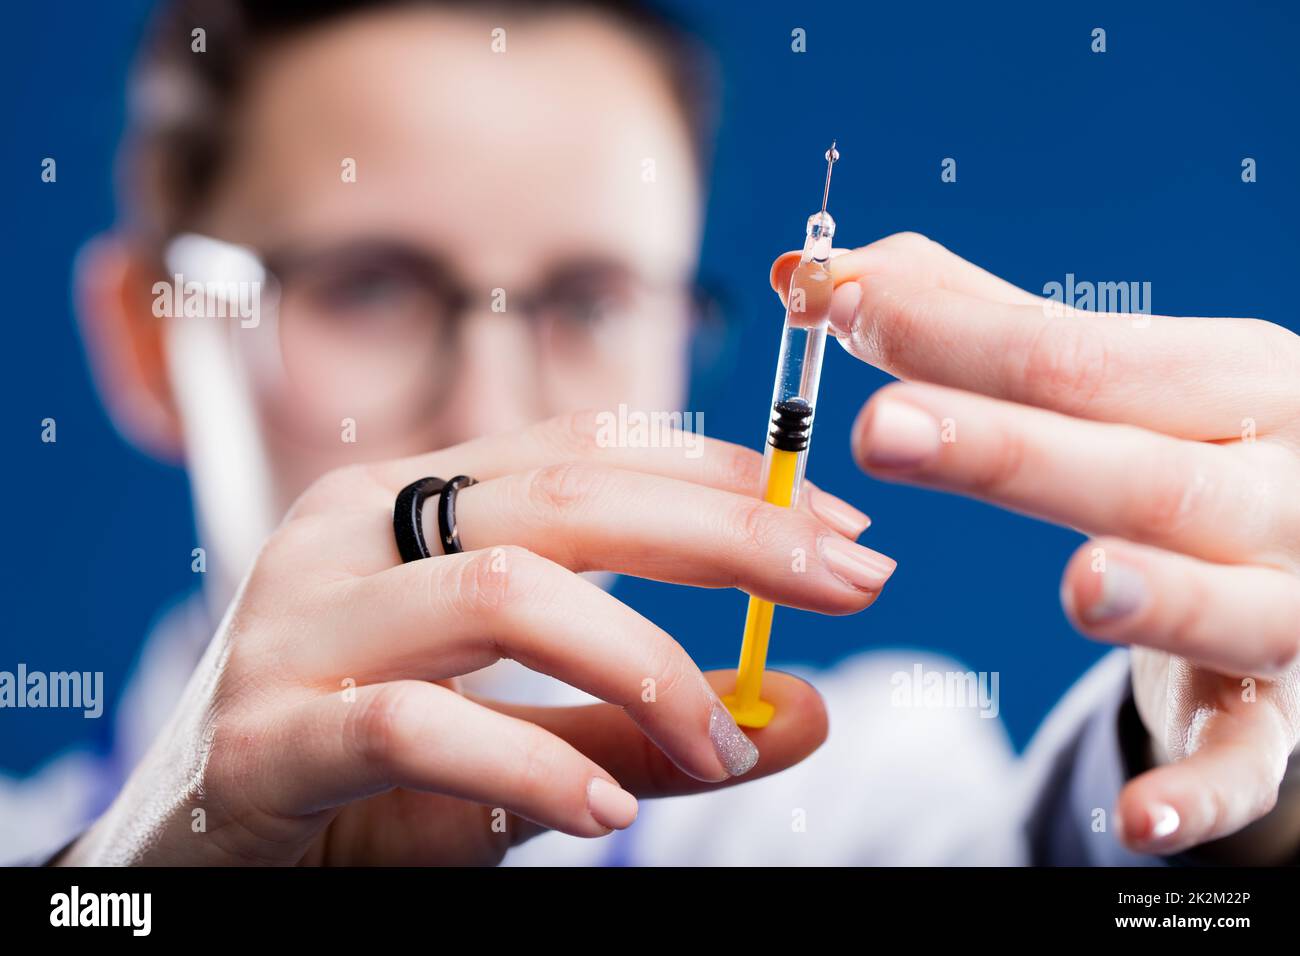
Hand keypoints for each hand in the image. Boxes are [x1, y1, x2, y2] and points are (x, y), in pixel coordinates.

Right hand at [62, 412, 890, 864]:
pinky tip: (608, 807)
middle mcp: (352, 535)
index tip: (840, 525)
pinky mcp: (260, 737)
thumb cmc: (364, 782)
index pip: (586, 448)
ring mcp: (297, 626)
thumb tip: (800, 707)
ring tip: (718, 738)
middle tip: (849, 580)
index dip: (722, 476)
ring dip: (642, 662)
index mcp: (410, 504)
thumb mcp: (526, 739)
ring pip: (502, 591)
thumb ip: (646, 721)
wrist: (195, 859)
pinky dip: (530, 764)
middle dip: (726, 533)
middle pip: (565, 496)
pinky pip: (414, 727)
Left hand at [773, 232, 1299, 860]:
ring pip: (1228, 605)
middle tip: (882, 428)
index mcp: (1233, 381)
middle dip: (1010, 450)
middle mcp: (1277, 486)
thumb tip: (813, 270)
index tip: (832, 302)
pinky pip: (1252, 759)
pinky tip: (1136, 820)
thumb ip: (968, 323)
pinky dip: (1203, 791)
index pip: (1077, 353)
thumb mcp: (1111, 377)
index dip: (949, 334)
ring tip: (1079, 584)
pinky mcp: (1279, 711)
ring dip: (1158, 597)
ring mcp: (1291, 602)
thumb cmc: (1180, 442)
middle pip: (1140, 471)